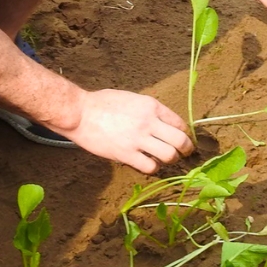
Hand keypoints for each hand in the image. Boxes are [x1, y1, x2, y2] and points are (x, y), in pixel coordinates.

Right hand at [56, 90, 194, 173]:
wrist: (79, 113)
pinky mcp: (126, 154)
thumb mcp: (132, 99)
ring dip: (171, 160)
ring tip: (165, 160)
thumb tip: (163, 123)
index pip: (180, 123)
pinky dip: (154, 168)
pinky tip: (148, 164)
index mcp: (151, 106)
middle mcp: (149, 122)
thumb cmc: (102, 103)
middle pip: (180, 141)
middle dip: (186, 150)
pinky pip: (150, 167)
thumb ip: (149, 111)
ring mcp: (138, 139)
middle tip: (185, 154)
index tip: (183, 139)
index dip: (185, 134)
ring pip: (169, 155)